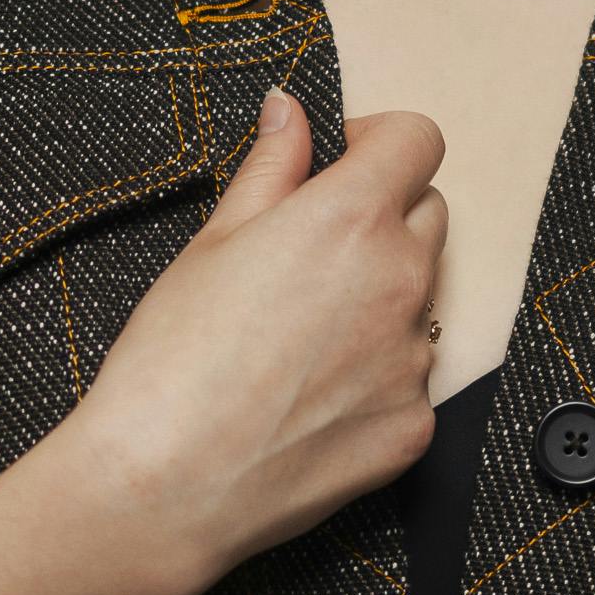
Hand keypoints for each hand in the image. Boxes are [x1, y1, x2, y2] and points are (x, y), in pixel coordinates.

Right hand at [0, 90, 444, 594]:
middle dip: (382, 217)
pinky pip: (409, 380)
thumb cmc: (172, 360)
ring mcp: (415, 359)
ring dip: (379, 301)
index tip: (340, 164)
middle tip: (310, 254)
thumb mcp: (213, 241)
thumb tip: (291, 110)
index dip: (379, 142)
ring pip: (420, 302)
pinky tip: (307, 400)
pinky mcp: (415, 426)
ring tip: (298, 340)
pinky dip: (373, 378)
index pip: (418, 140)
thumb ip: (270, 167)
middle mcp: (403, 281)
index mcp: (353, 218)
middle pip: (428, 215)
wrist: (166, 485)